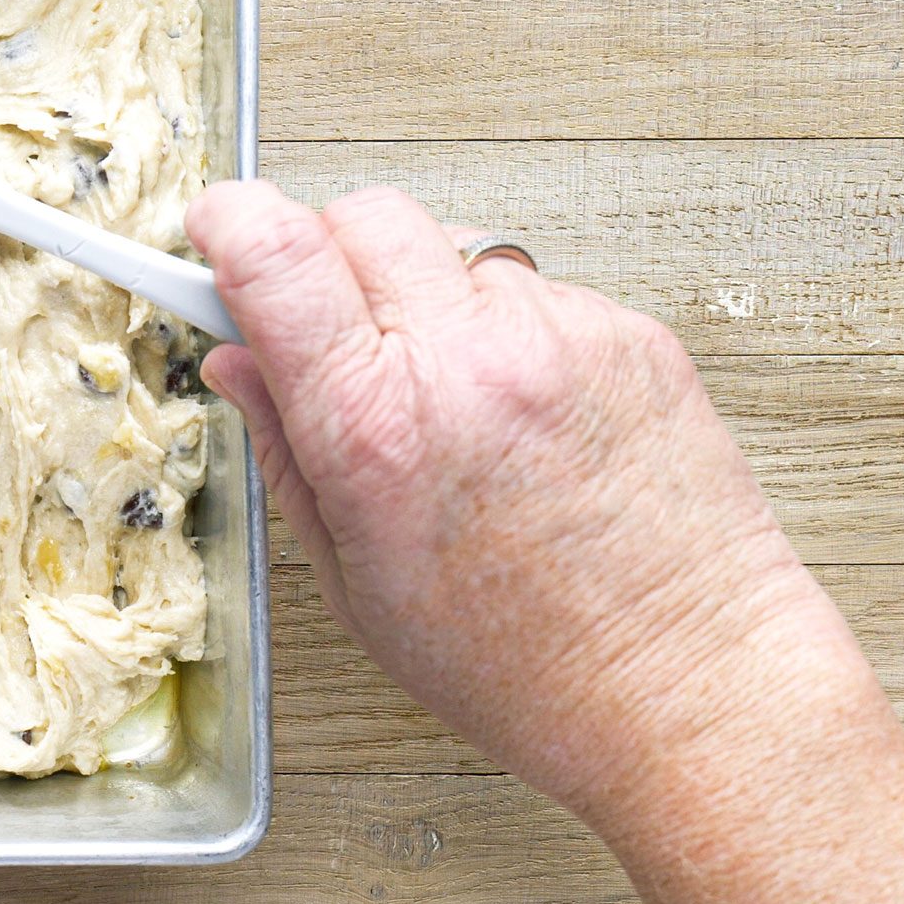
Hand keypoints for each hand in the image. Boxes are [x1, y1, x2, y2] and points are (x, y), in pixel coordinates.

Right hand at [188, 180, 903, 903]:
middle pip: (360, 213)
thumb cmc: (524, 665)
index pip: (274, 250)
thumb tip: (236, 360)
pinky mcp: (631, 335)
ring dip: (423, 299)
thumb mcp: (353, 577)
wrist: (689, 689)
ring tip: (444, 398)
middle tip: (327, 325)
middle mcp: (467, 359)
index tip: (214, 228)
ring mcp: (559, 337)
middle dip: (323, 250)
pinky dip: (506, 334)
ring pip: (452, 250)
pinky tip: (519, 420)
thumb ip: (284, 447)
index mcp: (376, 424)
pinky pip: (534, 293)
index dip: (227, 220)